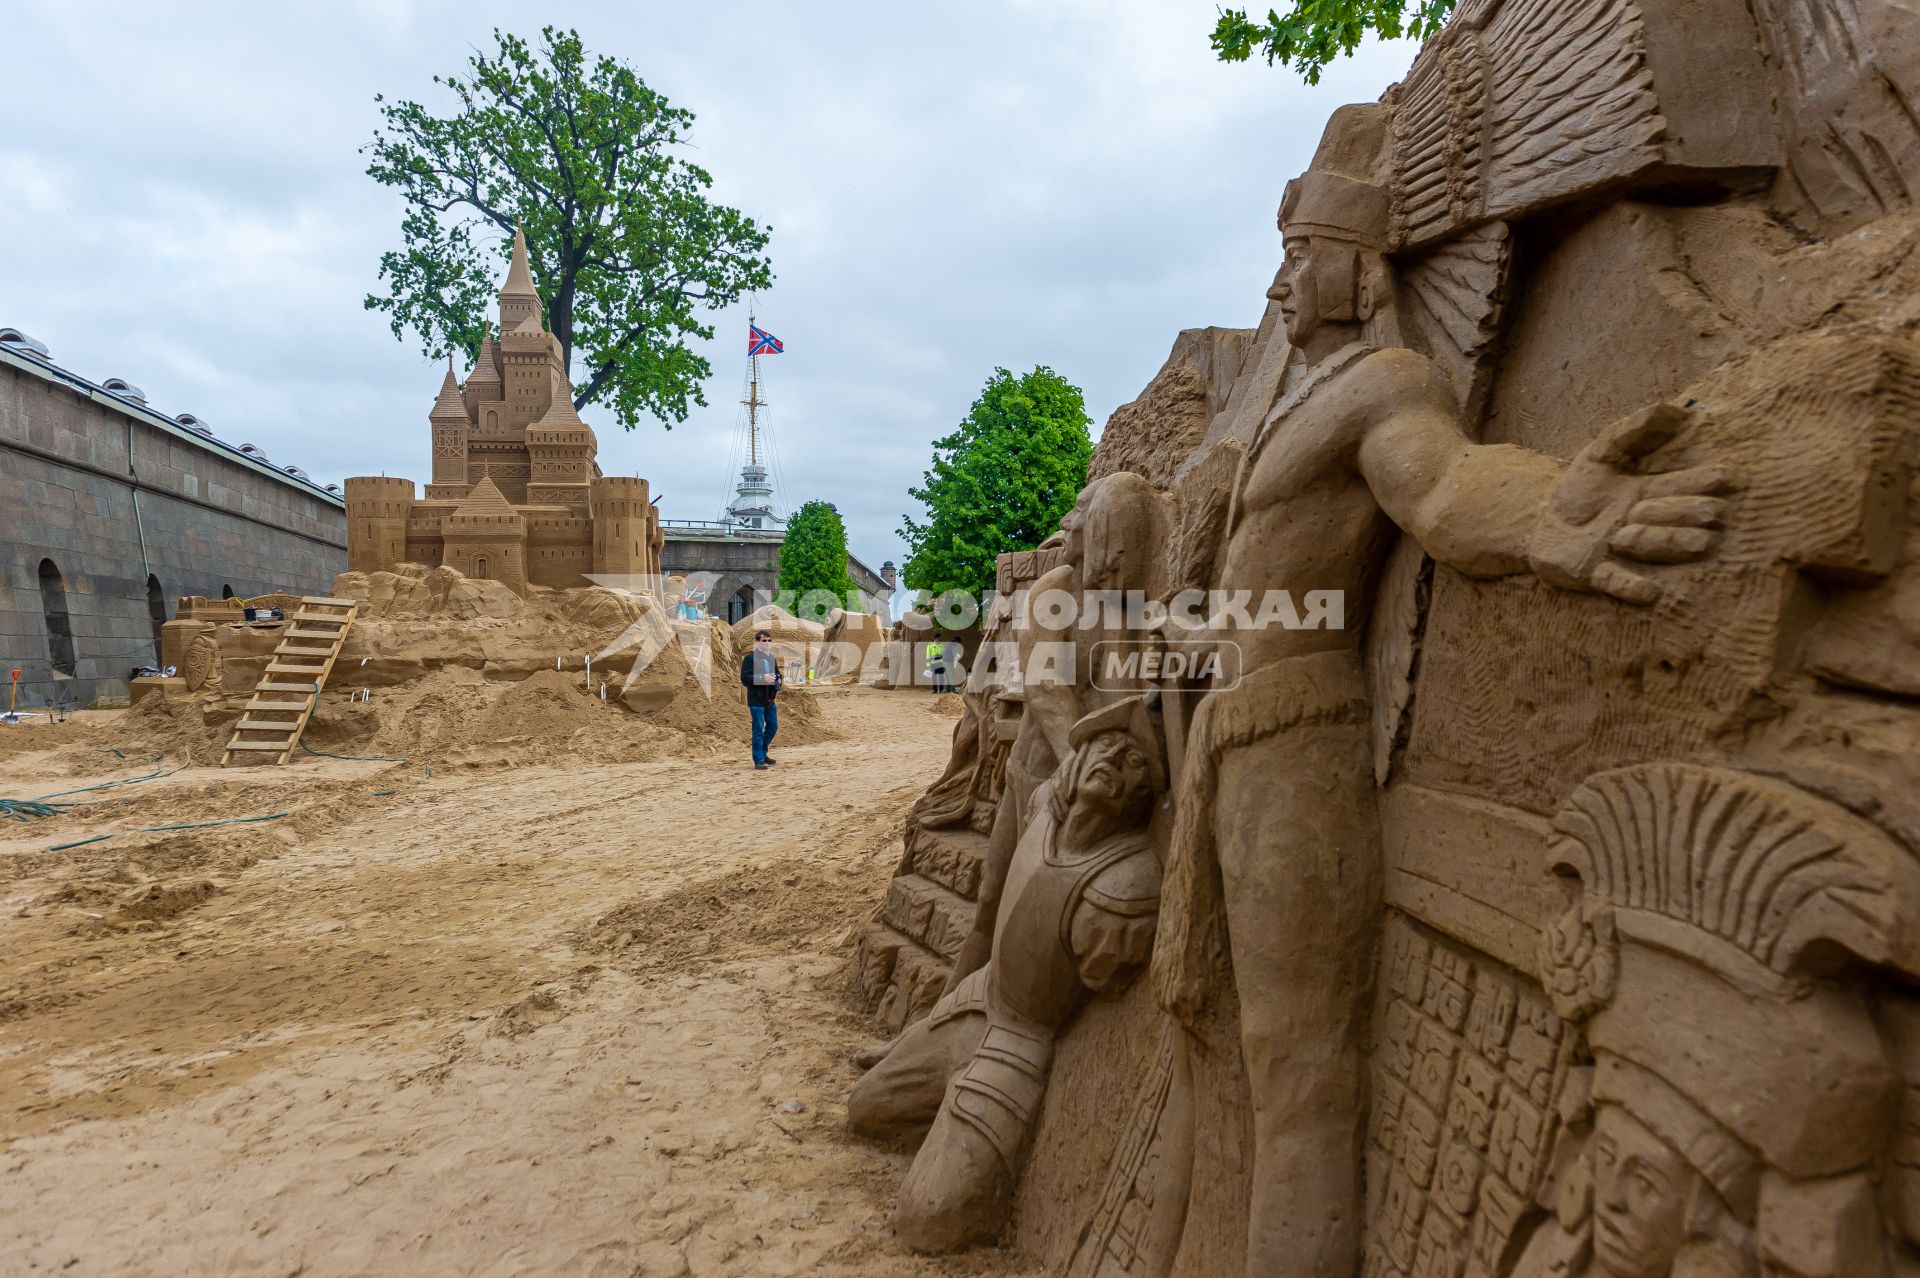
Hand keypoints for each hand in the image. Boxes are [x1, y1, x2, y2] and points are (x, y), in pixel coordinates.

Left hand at [1527, 403, 1735, 604]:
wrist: (1538, 520)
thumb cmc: (1579, 487)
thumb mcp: (1600, 452)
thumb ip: (1631, 431)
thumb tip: (1673, 409)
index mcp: (1651, 495)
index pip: (1685, 488)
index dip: (1705, 483)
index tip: (1729, 477)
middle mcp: (1645, 525)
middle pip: (1679, 520)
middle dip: (1683, 512)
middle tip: (1684, 510)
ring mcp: (1623, 552)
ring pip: (1656, 549)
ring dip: (1660, 541)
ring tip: (1652, 538)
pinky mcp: (1594, 573)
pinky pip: (1618, 583)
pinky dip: (1632, 586)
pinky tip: (1650, 592)